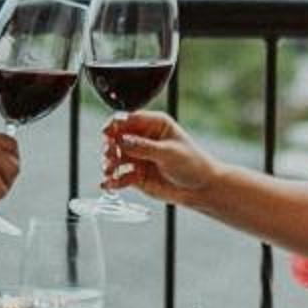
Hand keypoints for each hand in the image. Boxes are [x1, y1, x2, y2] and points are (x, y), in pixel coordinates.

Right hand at [100, 112, 217, 202]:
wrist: (201, 189)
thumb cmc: (192, 164)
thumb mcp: (169, 152)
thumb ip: (144, 147)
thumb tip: (121, 140)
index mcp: (154, 124)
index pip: (128, 119)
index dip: (115, 124)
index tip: (106, 132)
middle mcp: (143, 138)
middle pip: (117, 137)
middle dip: (110, 146)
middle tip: (109, 155)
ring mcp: (138, 157)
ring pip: (115, 157)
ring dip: (109, 164)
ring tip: (108, 171)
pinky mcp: (136, 174)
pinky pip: (119, 176)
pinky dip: (113, 180)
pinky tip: (107, 184)